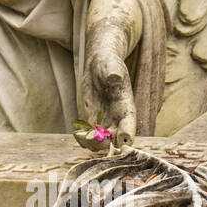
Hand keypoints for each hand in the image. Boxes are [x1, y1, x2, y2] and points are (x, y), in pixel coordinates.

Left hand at [81, 0, 140, 147]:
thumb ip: (113, 73)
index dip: (128, 133)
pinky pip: (91, 137)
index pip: (129, 122)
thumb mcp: (111, 66)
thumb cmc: (107, 62)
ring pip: (103, 141)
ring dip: (92, 144)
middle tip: (90, 138)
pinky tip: (76, 134)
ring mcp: (107, 121)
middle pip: (116, 138)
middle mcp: (118, 117)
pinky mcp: (95, 121)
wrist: (99, 65)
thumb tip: (114, 78)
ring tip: (79, 136)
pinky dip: (84, 140)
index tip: (124, 142)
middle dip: (105, 143)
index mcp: (126, 105)